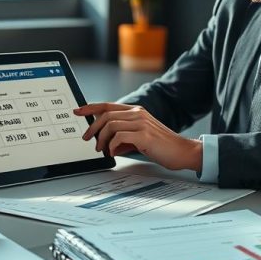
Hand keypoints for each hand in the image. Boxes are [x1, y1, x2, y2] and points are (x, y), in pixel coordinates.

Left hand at [74, 103, 202, 171]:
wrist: (182, 151)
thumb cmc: (163, 146)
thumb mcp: (140, 138)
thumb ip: (125, 137)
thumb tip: (108, 144)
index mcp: (137, 112)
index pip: (108, 105)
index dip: (91, 107)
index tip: (78, 111)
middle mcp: (138, 114)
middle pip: (106, 115)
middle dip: (93, 128)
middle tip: (88, 140)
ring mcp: (141, 123)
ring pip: (110, 125)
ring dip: (102, 139)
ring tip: (102, 150)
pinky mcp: (144, 135)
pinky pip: (119, 137)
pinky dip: (113, 146)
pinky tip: (114, 153)